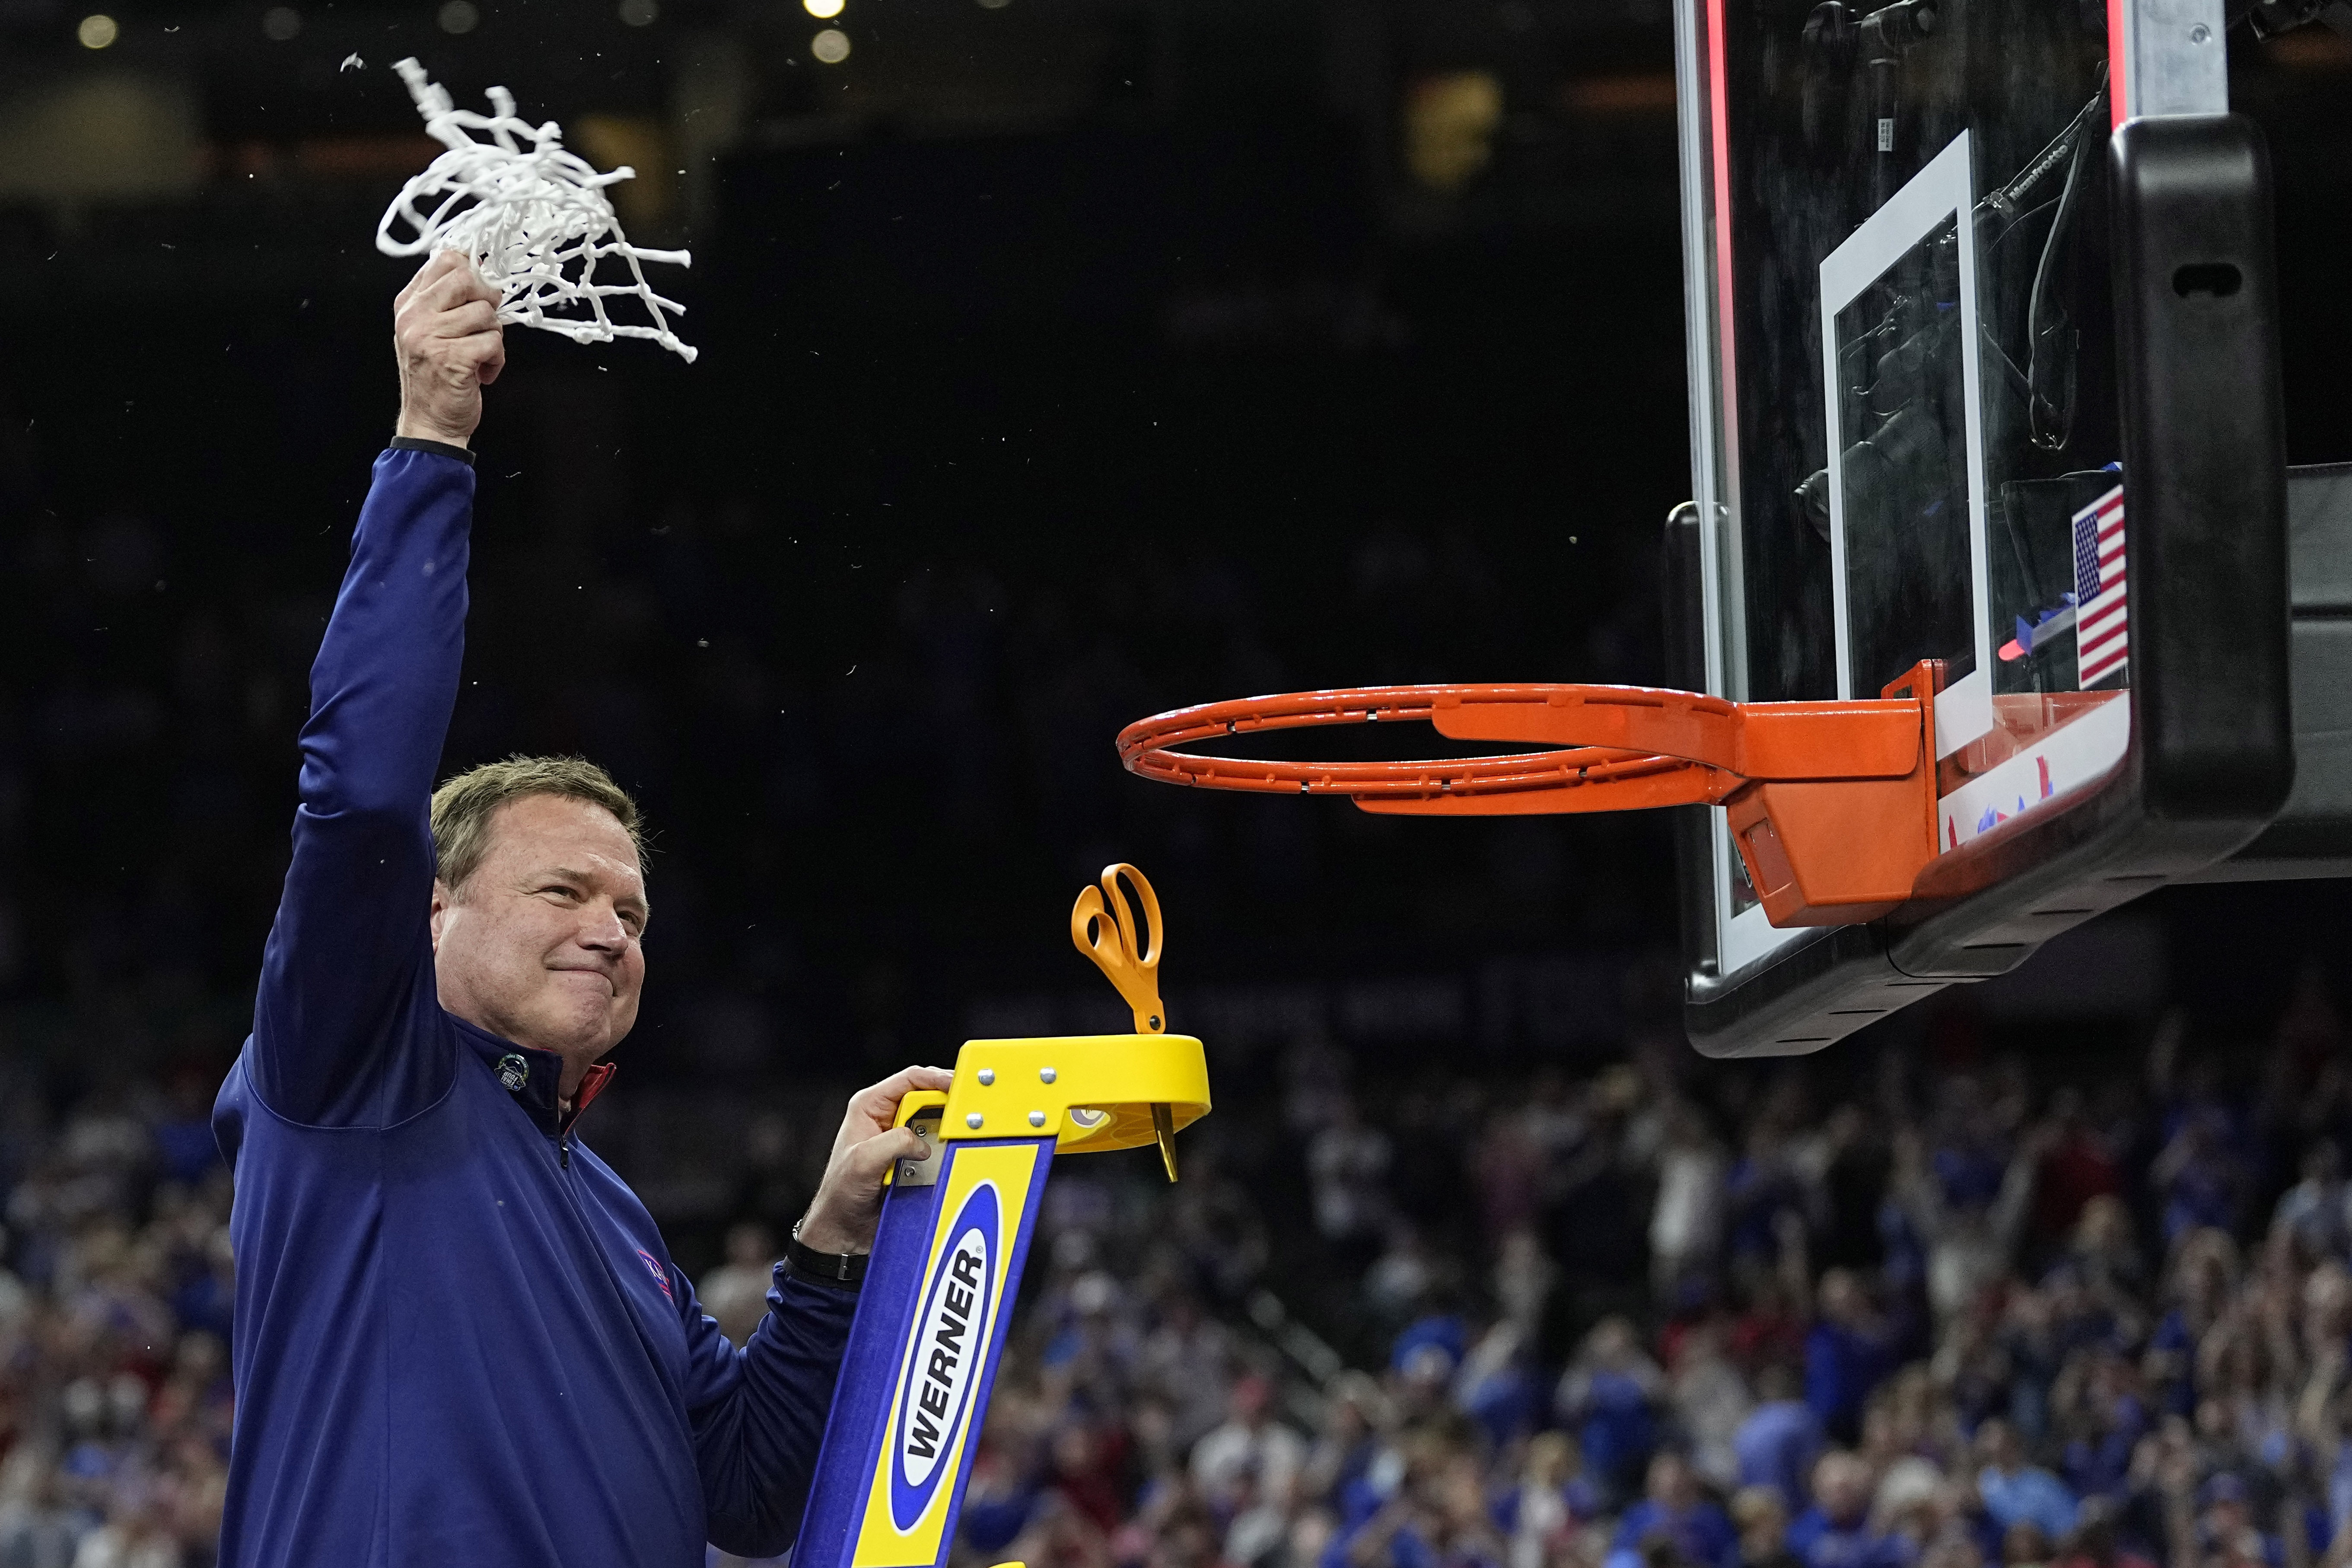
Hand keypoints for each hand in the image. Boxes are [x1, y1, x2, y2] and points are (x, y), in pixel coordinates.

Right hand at [393, 250, 505, 447]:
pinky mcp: (451, 357)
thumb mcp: (430, 331)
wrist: (430, 423)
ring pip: (485, 312)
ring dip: (493, 336)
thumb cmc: (435, 377)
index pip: (445, 259)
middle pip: (467, 278)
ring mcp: (429, 336)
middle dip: (487, 300)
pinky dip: (497, 359)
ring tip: (479, 355)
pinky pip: (493, 341)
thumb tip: (478, 268)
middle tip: (484, 324)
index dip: (474, 271)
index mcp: (409, 304)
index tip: (480, 293)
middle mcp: (414, 316)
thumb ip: (446, 299)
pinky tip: (482, 372)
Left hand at [796, 1065, 954, 1254]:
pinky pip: (936, 1149)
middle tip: (965, 1113)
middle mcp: (887, 1118)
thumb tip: (923, 1142)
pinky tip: (946, 1158)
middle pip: (928, 1098)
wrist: (843, 1230)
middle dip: (947, 1105)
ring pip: (935, 1124)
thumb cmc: (839, 1194)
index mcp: (869, 1106)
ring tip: (955, 1138)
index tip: (958, 1085)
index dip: (936, 1078)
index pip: (910, 1079)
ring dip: (945, 1133)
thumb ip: (895, 1143)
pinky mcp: (911, 1158)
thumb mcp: (864, 1162)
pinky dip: (944, 1153)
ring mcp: (900, 1139)